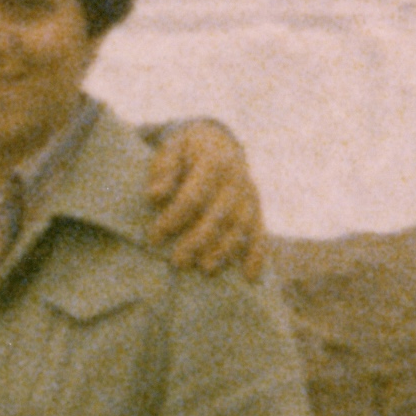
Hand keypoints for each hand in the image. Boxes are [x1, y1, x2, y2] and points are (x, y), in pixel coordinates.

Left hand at [145, 120, 266, 278]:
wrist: (218, 139)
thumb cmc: (186, 149)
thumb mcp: (171, 149)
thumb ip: (164, 170)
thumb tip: (155, 195)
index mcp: (213, 162)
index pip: (193, 196)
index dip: (173, 218)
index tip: (154, 236)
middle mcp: (236, 179)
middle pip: (219, 215)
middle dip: (197, 240)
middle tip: (177, 261)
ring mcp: (249, 194)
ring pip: (241, 226)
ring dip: (225, 250)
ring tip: (205, 269)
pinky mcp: (257, 207)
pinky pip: (261, 231)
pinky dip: (258, 254)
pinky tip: (250, 275)